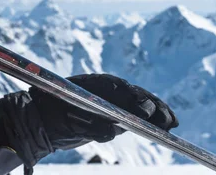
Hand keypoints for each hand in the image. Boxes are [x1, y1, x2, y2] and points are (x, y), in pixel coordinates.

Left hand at [28, 73, 178, 149]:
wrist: (43, 119)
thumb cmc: (52, 113)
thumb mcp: (67, 120)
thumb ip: (90, 125)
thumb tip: (111, 130)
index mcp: (95, 84)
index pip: (119, 88)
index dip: (134, 98)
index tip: (145, 109)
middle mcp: (108, 91)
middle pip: (135, 95)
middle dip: (152, 106)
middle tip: (164, 120)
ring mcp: (114, 101)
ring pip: (141, 103)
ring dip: (158, 112)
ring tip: (172, 123)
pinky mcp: (116, 114)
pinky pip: (139, 114)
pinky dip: (155, 119)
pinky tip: (169, 125)